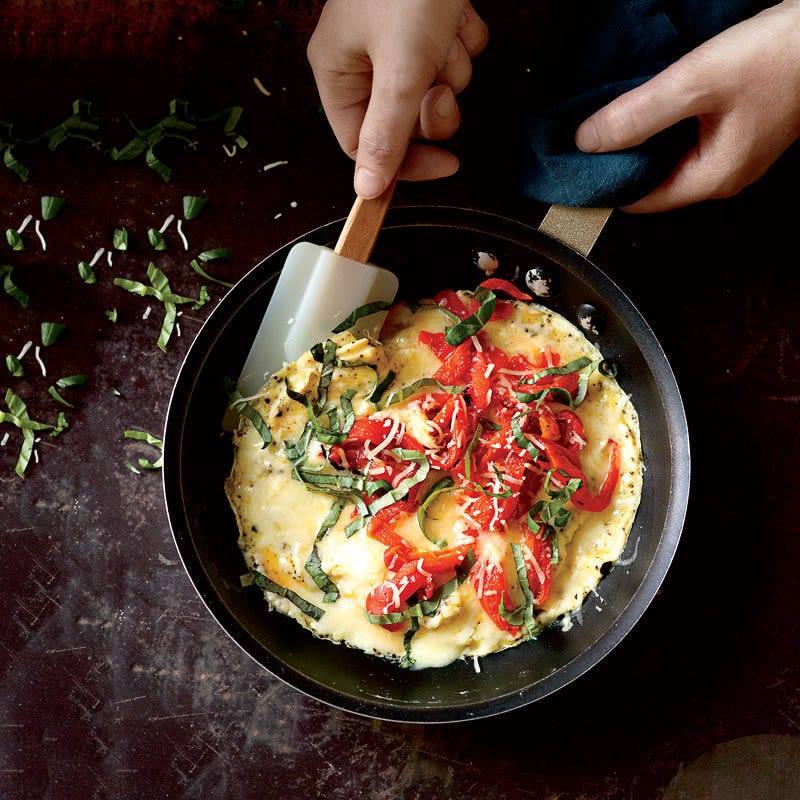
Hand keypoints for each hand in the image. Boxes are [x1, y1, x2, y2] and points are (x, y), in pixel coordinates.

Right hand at [307, 0, 488, 197]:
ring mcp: (396, 39)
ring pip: (435, 87)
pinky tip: (456, 10)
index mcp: (338, 72)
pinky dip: (463, 37)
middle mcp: (363, 59)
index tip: (446, 164)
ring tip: (445, 27)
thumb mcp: (400, 69)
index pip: (365, 145)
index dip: (405, 162)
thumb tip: (366, 192)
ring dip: (452, 65)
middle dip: (434, 104)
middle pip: (404, 121)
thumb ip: (386, 135)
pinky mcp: (427, 20)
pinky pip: (453, 53)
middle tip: (440, 81)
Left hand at [575, 0, 799, 212]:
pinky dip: (664, 125)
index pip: (638, 200)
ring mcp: (733, 154)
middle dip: (621, 160)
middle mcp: (722, 176)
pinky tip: (651, 103)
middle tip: (590, 134)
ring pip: (668, 158)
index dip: (606, 182)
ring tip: (614, 117)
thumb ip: (638, 116)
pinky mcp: (739, 131)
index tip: (577, 162)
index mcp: (711, 179)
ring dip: (641, 140)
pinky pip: (687, 138)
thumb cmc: (781, 55)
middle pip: (652, 181)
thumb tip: (587, 141)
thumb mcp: (696, 83)